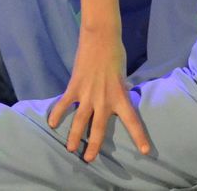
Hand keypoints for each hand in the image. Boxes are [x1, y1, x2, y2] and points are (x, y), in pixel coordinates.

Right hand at [46, 26, 150, 161]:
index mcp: (120, 97)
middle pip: (98, 129)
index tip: (145, 152)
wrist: (101, 38)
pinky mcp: (74, 86)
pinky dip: (57, 113)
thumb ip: (119, 90)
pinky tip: (52, 123)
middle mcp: (104, 100)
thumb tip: (117, 97)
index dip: (139, 137)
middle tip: (89, 159)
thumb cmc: (116, 54)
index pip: (133, 121)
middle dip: (93, 146)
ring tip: (70, 148)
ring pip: (79, 121)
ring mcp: (88, 94)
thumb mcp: (123, 75)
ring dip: (74, 136)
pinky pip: (64, 103)